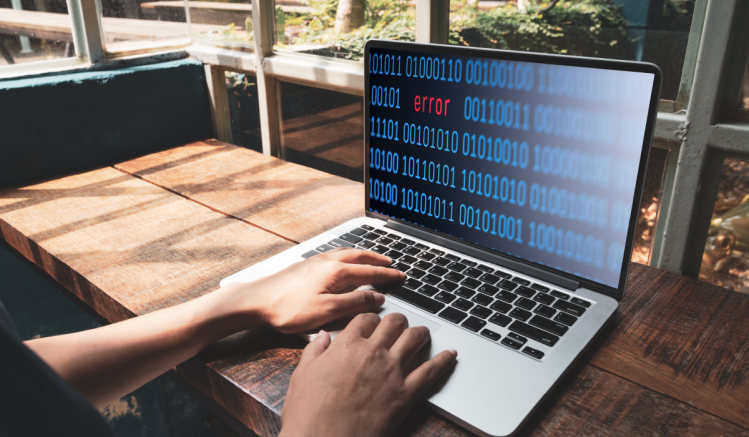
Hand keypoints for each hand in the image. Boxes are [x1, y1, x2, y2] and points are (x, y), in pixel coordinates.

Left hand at [212, 248, 404, 333]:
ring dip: (363, 257)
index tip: (401, 277)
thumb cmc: (286, 309)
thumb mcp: (326, 311)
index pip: (370, 272)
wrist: (254, 301)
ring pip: (346, 254)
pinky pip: (334, 256)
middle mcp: (326, 261)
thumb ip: (354, 304)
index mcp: (335, 271)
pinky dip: (348, 258)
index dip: (388, 275)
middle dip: (377, 260)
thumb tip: (376, 298)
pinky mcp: (305, 266)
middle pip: (359, 256)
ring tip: (372, 261)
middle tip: (391, 264)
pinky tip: (343, 265)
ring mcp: (314, 262)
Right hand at [279, 313, 457, 436]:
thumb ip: (313, 352)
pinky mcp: (406, 394)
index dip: (371, 320)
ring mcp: (392, 372)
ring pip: (415, 339)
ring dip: (420, 333)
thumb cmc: (308, 415)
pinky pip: (431, 371)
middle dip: (398, 321)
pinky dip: (444, 361)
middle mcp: (372, 353)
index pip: (366, 319)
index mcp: (346, 345)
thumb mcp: (301, 377)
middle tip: (400, 325)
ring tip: (423, 334)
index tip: (373, 324)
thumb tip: (321, 338)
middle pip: (394, 323)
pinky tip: (451, 355)